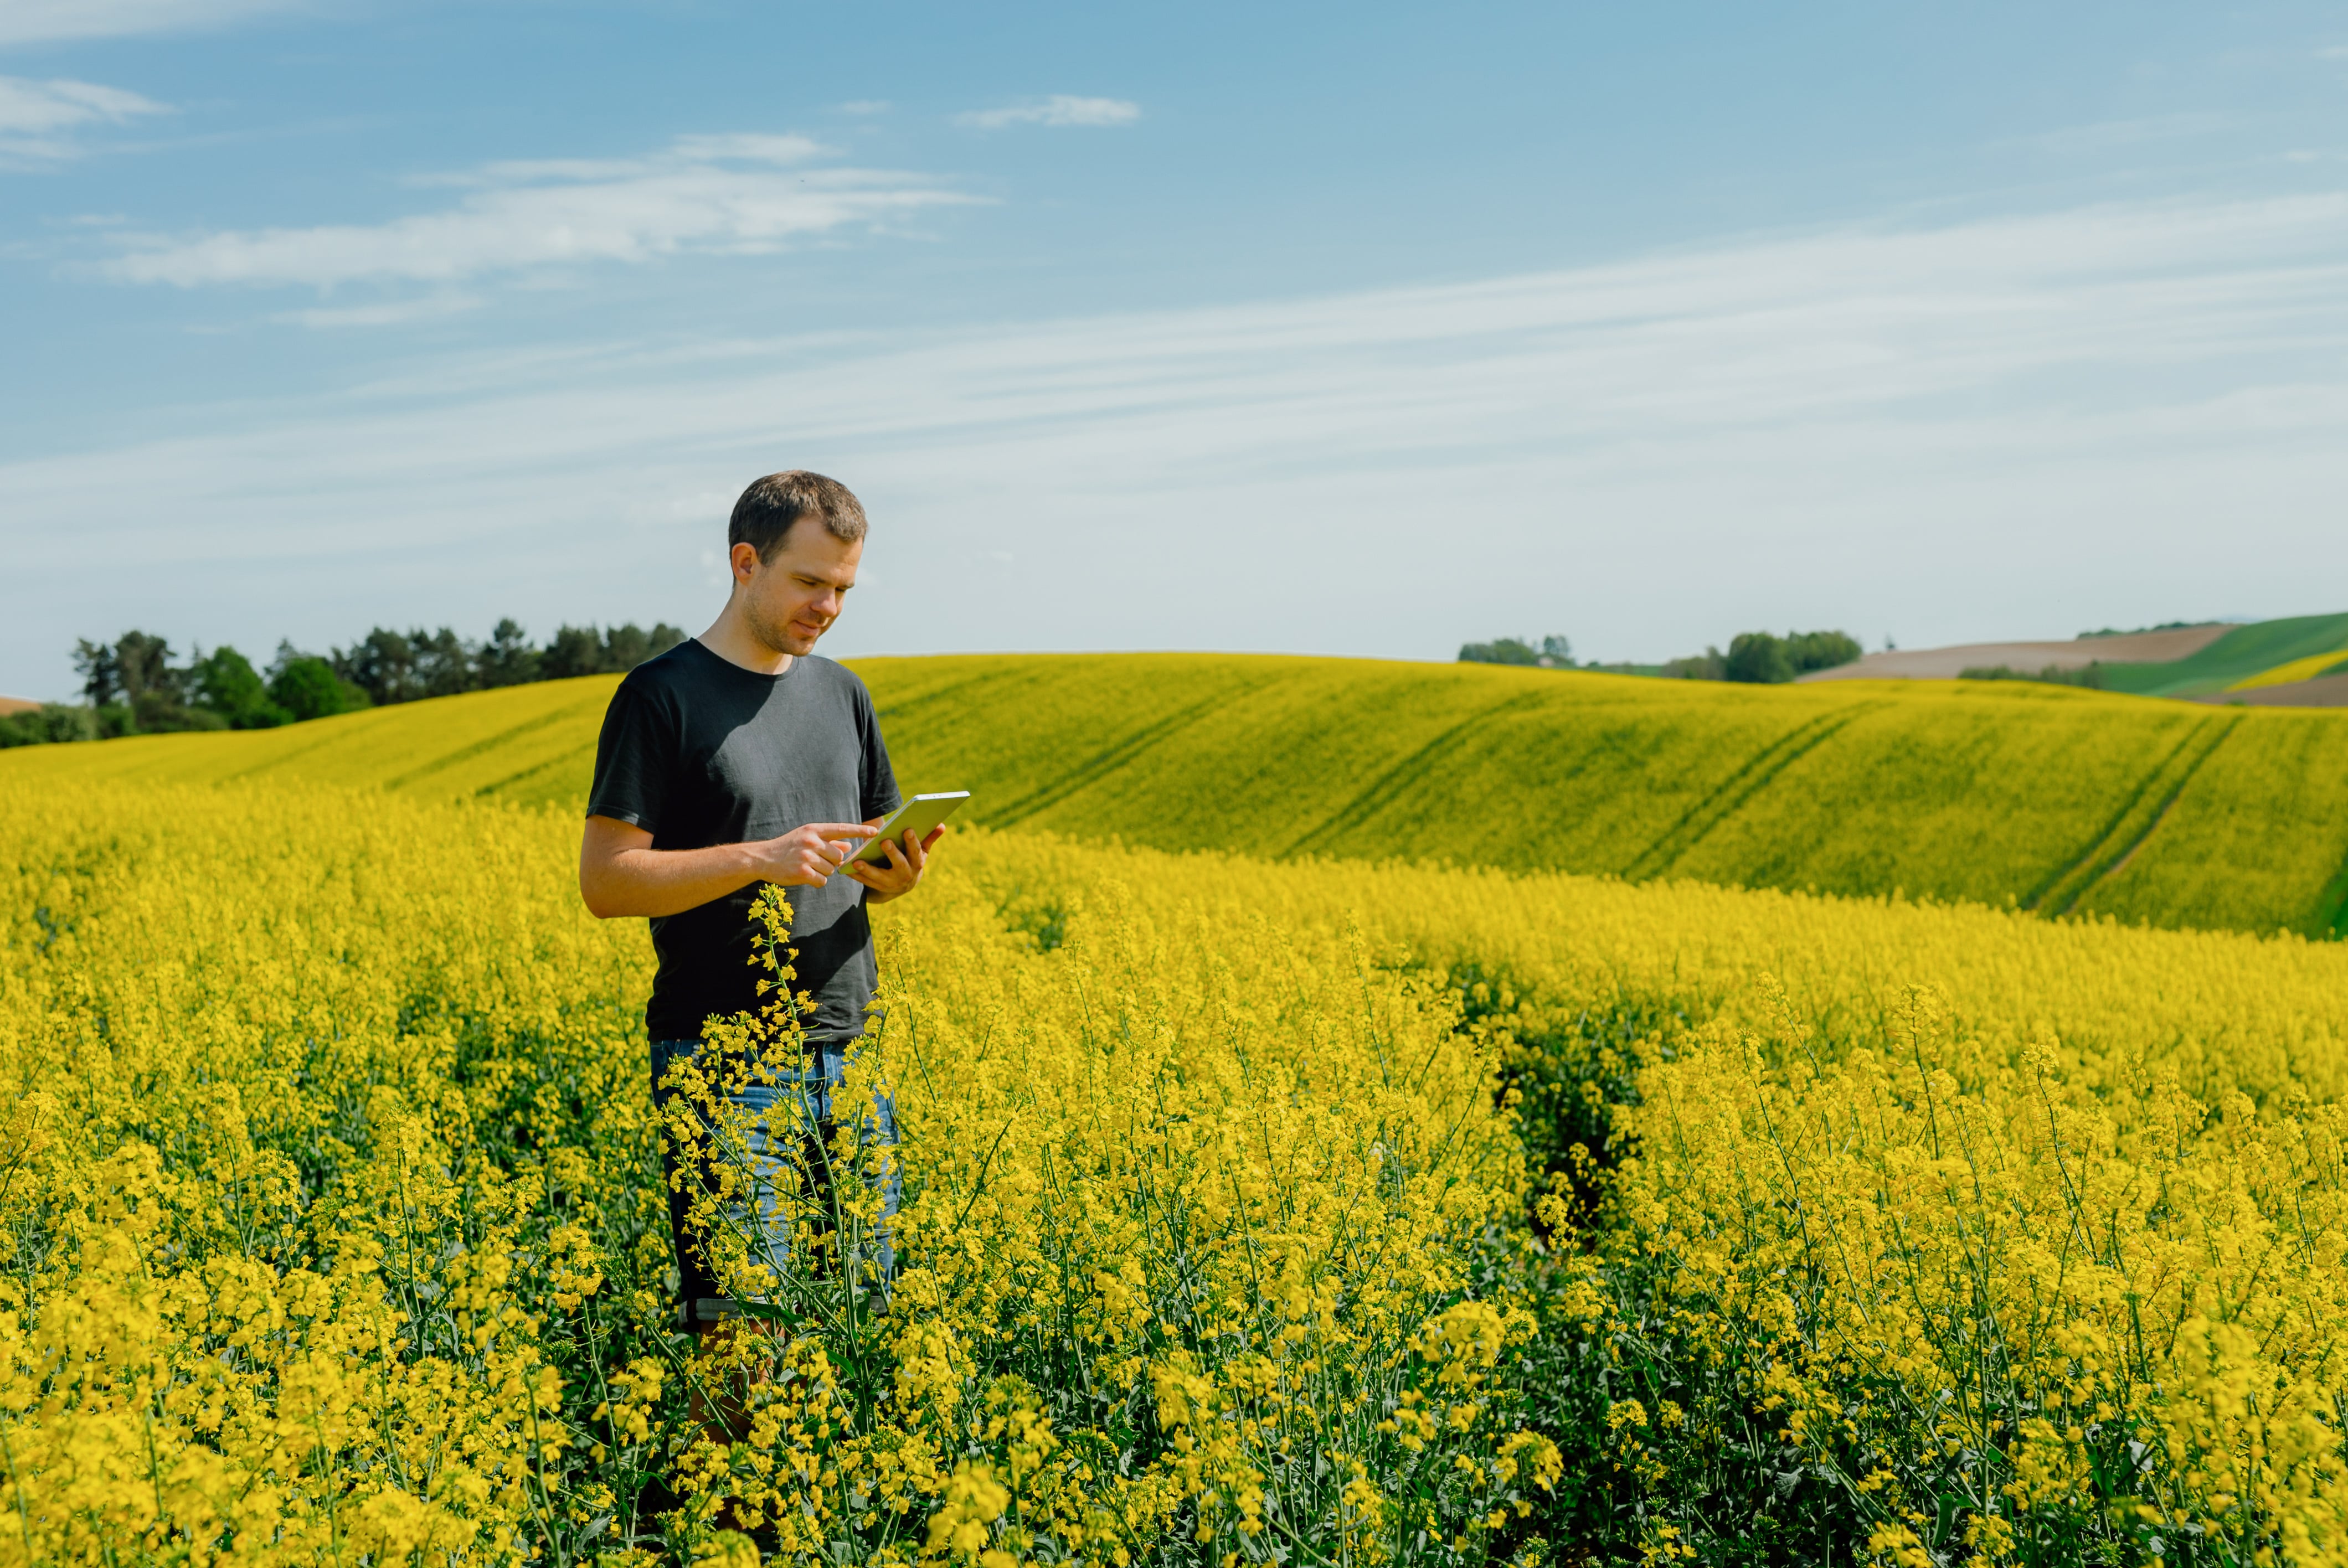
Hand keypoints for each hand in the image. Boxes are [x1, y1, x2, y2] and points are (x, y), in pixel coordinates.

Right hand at [755, 822, 877, 887]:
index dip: (860, 831)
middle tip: (816, 860)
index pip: (841, 829)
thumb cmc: (788, 847)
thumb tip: (850, 846)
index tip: (876, 832)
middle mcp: (811, 841)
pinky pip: (822, 880)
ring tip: (806, 866)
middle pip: (838, 855)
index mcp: (813, 830)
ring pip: (831, 869)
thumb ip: (829, 841)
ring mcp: (806, 857)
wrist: (763, 858)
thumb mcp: (807, 838)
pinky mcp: (803, 872)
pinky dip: (816, 881)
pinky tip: (804, 876)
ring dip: (822, 872)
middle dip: (831, 861)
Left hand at [844, 820, 944, 902]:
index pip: (916, 852)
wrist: (904, 884)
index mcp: (917, 864)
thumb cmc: (912, 860)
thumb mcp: (922, 851)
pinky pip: (866, 882)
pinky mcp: (878, 888)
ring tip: (858, 861)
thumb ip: (929, 838)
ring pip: (880, 877)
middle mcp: (906, 876)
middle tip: (884, 841)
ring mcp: (891, 884)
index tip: (907, 829)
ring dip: (869, 870)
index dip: (912, 842)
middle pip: (900, 865)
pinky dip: (856, 876)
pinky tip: (846, 868)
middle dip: (893, 854)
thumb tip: (942, 825)